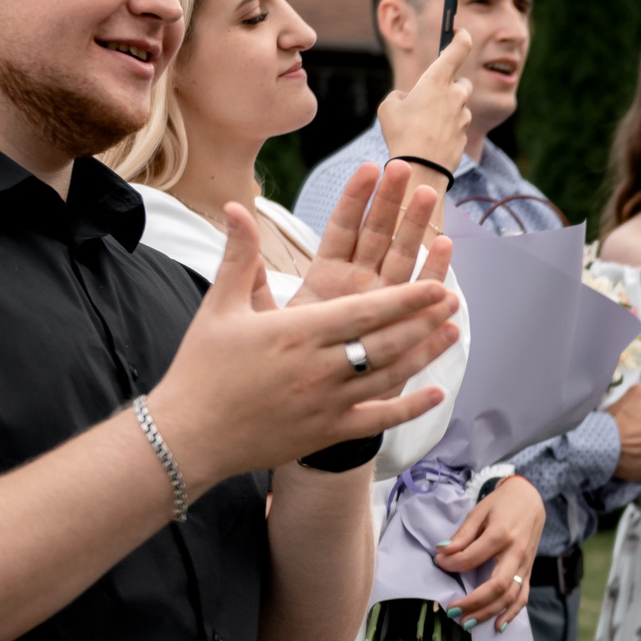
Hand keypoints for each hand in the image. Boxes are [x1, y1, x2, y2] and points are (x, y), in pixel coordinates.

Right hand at [148, 164, 460, 484]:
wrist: (188, 434)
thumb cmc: (202, 367)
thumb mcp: (220, 306)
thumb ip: (239, 255)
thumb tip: (236, 206)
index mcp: (297, 332)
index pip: (365, 311)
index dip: (406, 298)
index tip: (435, 283)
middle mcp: (320, 367)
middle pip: (386, 340)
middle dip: (424, 319)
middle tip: (453, 300)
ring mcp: (328, 403)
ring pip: (389, 375)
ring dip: (424, 353)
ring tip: (451, 332)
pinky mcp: (327, 431)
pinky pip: (378, 418)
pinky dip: (410, 406)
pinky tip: (434, 392)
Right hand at [376, 29, 474, 188]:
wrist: (421, 169)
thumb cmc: (402, 134)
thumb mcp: (389, 107)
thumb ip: (401, 95)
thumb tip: (408, 98)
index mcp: (437, 79)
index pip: (460, 47)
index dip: (461, 36)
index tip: (460, 33)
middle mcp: (456, 95)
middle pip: (462, 81)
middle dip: (450, 86)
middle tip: (431, 97)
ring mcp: (464, 116)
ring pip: (459, 106)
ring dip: (446, 110)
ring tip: (423, 126)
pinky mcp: (465, 135)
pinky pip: (457, 126)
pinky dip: (447, 129)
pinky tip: (430, 141)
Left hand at [436, 476, 545, 630]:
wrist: (531, 500)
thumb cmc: (502, 505)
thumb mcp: (479, 511)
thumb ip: (462, 534)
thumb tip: (442, 552)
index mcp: (501, 535)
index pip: (472, 557)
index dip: (452, 564)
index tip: (438, 563)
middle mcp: (517, 553)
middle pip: (496, 585)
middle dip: (473, 603)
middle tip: (452, 612)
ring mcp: (526, 565)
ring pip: (510, 596)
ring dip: (489, 613)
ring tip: (468, 623)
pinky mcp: (529, 571)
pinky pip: (523, 597)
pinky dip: (512, 613)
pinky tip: (498, 625)